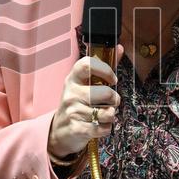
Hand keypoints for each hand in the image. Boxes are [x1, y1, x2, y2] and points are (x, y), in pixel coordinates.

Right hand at [47, 44, 123, 159]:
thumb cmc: (77, 104)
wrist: (60, 130)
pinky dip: (106, 128)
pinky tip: (99, 125)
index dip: (105, 70)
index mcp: (73, 78)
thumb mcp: (85, 84)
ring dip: (111, 115)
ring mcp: (73, 111)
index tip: (113, 79)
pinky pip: (103, 128)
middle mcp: (71, 93)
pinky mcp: (77, 128)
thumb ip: (103, 68)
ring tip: (104, 114)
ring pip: (107, 113)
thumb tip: (119, 48)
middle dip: (114, 99)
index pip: (87, 64)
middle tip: (112, 102)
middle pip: (105, 92)